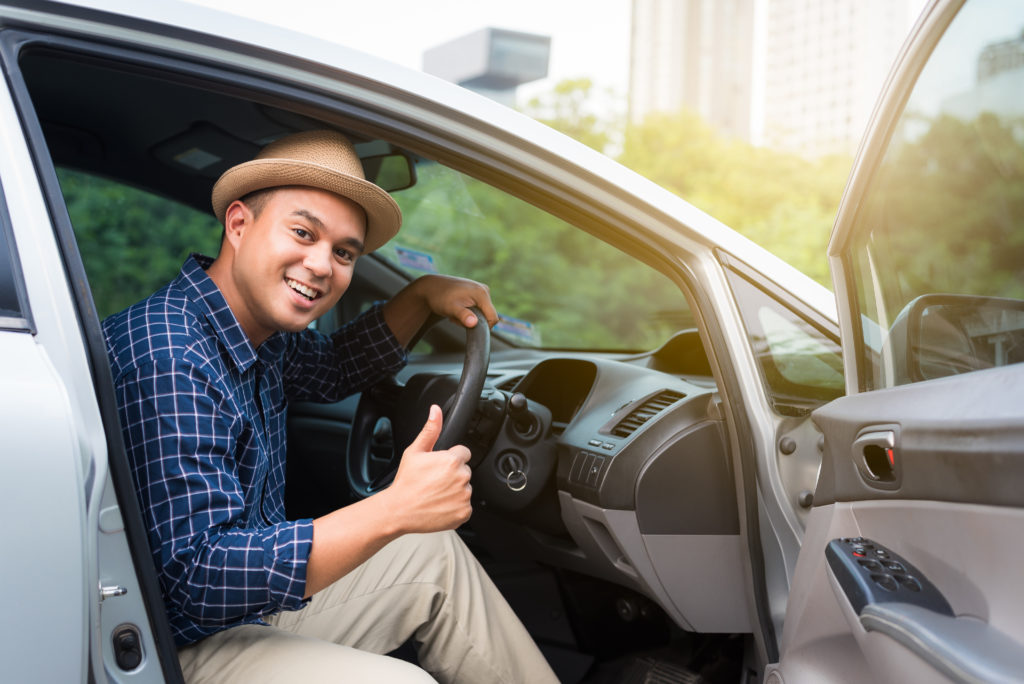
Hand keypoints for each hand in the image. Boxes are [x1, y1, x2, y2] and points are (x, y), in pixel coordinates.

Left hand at [383, 274, 497, 344]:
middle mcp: (484, 289)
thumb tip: (474, 323)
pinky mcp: (476, 291)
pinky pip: (477, 307)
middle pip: (486, 315)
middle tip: (457, 318)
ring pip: (481, 312)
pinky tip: (457, 307)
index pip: (492, 317)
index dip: (484, 327)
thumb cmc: (439, 297)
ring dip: (469, 316)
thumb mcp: (450, 308)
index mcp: (482, 293)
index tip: (468, 327)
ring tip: (455, 312)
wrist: (431, 287)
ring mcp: (480, 289)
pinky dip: (468, 311)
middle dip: (473, 321)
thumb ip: (463, 316)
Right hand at [383, 404, 472, 532]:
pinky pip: (465, 506)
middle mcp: (462, 477)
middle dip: (453, 474)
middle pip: (464, 470)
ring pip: (465, 488)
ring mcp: (464, 496)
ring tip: (436, 493)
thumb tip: (435, 411)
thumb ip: (430, 430)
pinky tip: (440, 505)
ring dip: (455, 490)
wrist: (399, 510)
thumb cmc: (406, 482)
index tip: (439, 467)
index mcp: (452, 460)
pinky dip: (455, 506)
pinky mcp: (464, 512)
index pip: (463, 453)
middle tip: (434, 481)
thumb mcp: (415, 451)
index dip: (450, 458)